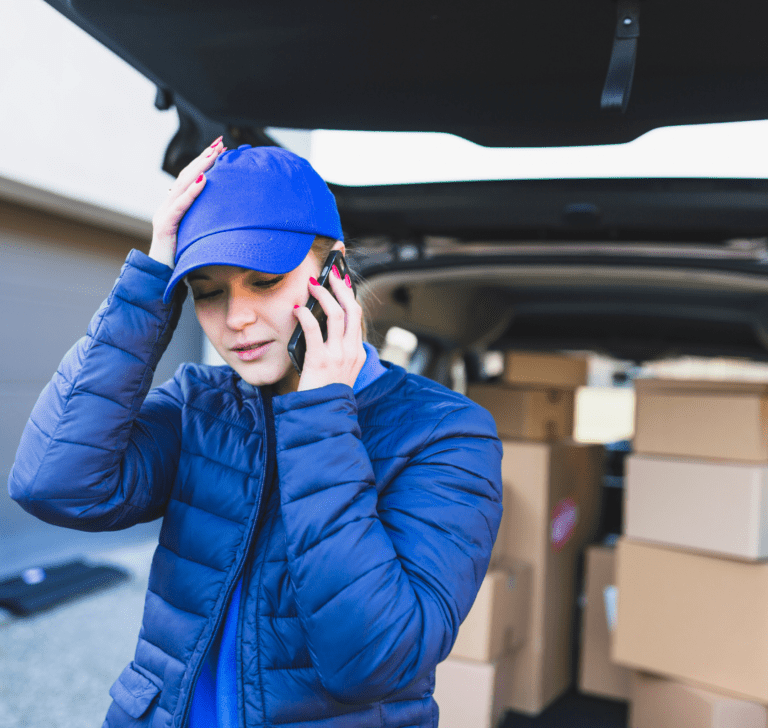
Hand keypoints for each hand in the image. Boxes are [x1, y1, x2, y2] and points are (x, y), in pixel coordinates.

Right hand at [148, 136, 225, 268]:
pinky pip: (180, 206)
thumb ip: (202, 223)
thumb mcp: (195, 236)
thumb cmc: (181, 260)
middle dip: (204, 158)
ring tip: (214, 154)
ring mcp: (163, 215)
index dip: (204, 162)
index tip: (220, 149)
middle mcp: (167, 206)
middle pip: (187, 176)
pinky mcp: (165, 226)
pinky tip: (204, 180)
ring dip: (200, 167)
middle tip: (220, 143)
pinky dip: (192, 192)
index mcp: (174, 207)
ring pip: (183, 185)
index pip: (190, 178)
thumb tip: (223, 216)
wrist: (160, 279)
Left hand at [293, 266, 365, 391]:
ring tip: (312, 285)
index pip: (356, 316)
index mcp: (357, 352)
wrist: (323, 415)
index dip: (349, 295)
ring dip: (323, 295)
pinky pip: (314, 329)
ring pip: (336, 314)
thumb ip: (335, 349)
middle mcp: (351, 351)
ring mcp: (338, 355)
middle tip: (330, 273)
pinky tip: (298, 309)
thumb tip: (319, 322)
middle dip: (340, 287)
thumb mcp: (338, 370)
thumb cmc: (325, 392)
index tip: (341, 280)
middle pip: (351, 308)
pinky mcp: (320, 360)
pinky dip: (305, 315)